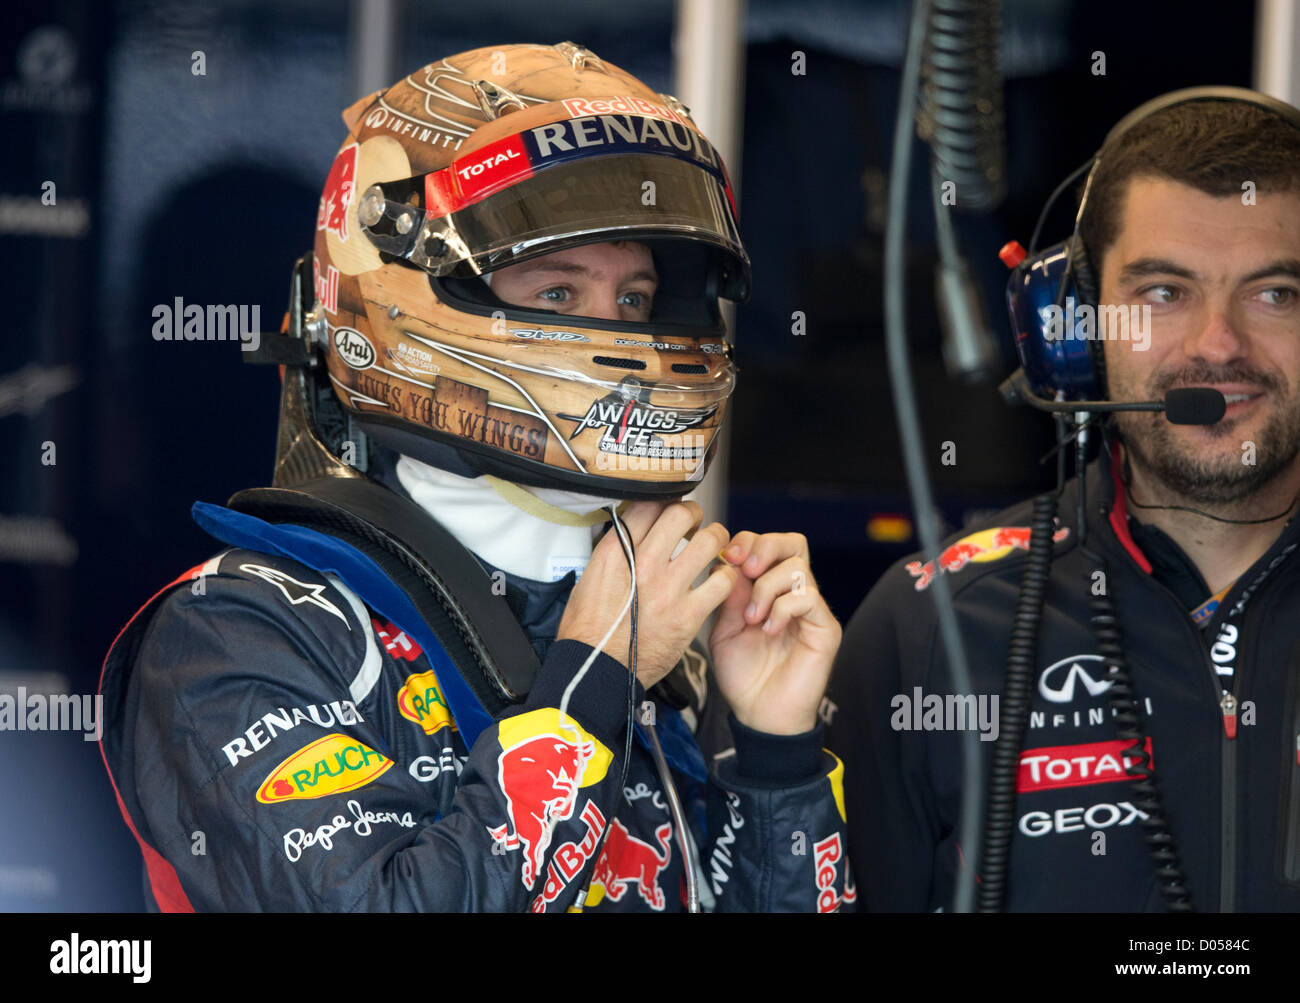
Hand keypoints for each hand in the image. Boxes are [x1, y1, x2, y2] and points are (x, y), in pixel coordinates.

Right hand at [556, 500, 735, 690]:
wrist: (594, 671)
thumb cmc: (589, 629)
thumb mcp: (589, 577)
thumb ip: (615, 551)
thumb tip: (632, 530)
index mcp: (615, 551)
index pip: (648, 503)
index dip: (664, 500)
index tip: (669, 508)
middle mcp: (643, 563)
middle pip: (682, 512)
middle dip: (694, 513)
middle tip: (695, 523)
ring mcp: (668, 588)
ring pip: (710, 540)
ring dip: (716, 540)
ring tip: (714, 548)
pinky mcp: (688, 615)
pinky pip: (723, 581)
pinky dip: (726, 576)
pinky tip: (719, 580)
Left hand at [709, 532, 841, 734]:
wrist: (759, 714)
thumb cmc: (743, 675)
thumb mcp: (723, 629)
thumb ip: (727, 595)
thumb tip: (727, 562)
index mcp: (769, 588)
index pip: (768, 544)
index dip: (746, 542)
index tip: (725, 558)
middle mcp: (793, 593)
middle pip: (793, 542)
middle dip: (763, 546)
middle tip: (744, 568)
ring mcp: (811, 609)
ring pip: (798, 566)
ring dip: (767, 586)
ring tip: (752, 617)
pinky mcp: (824, 628)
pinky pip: (808, 597)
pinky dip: (782, 608)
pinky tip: (768, 630)